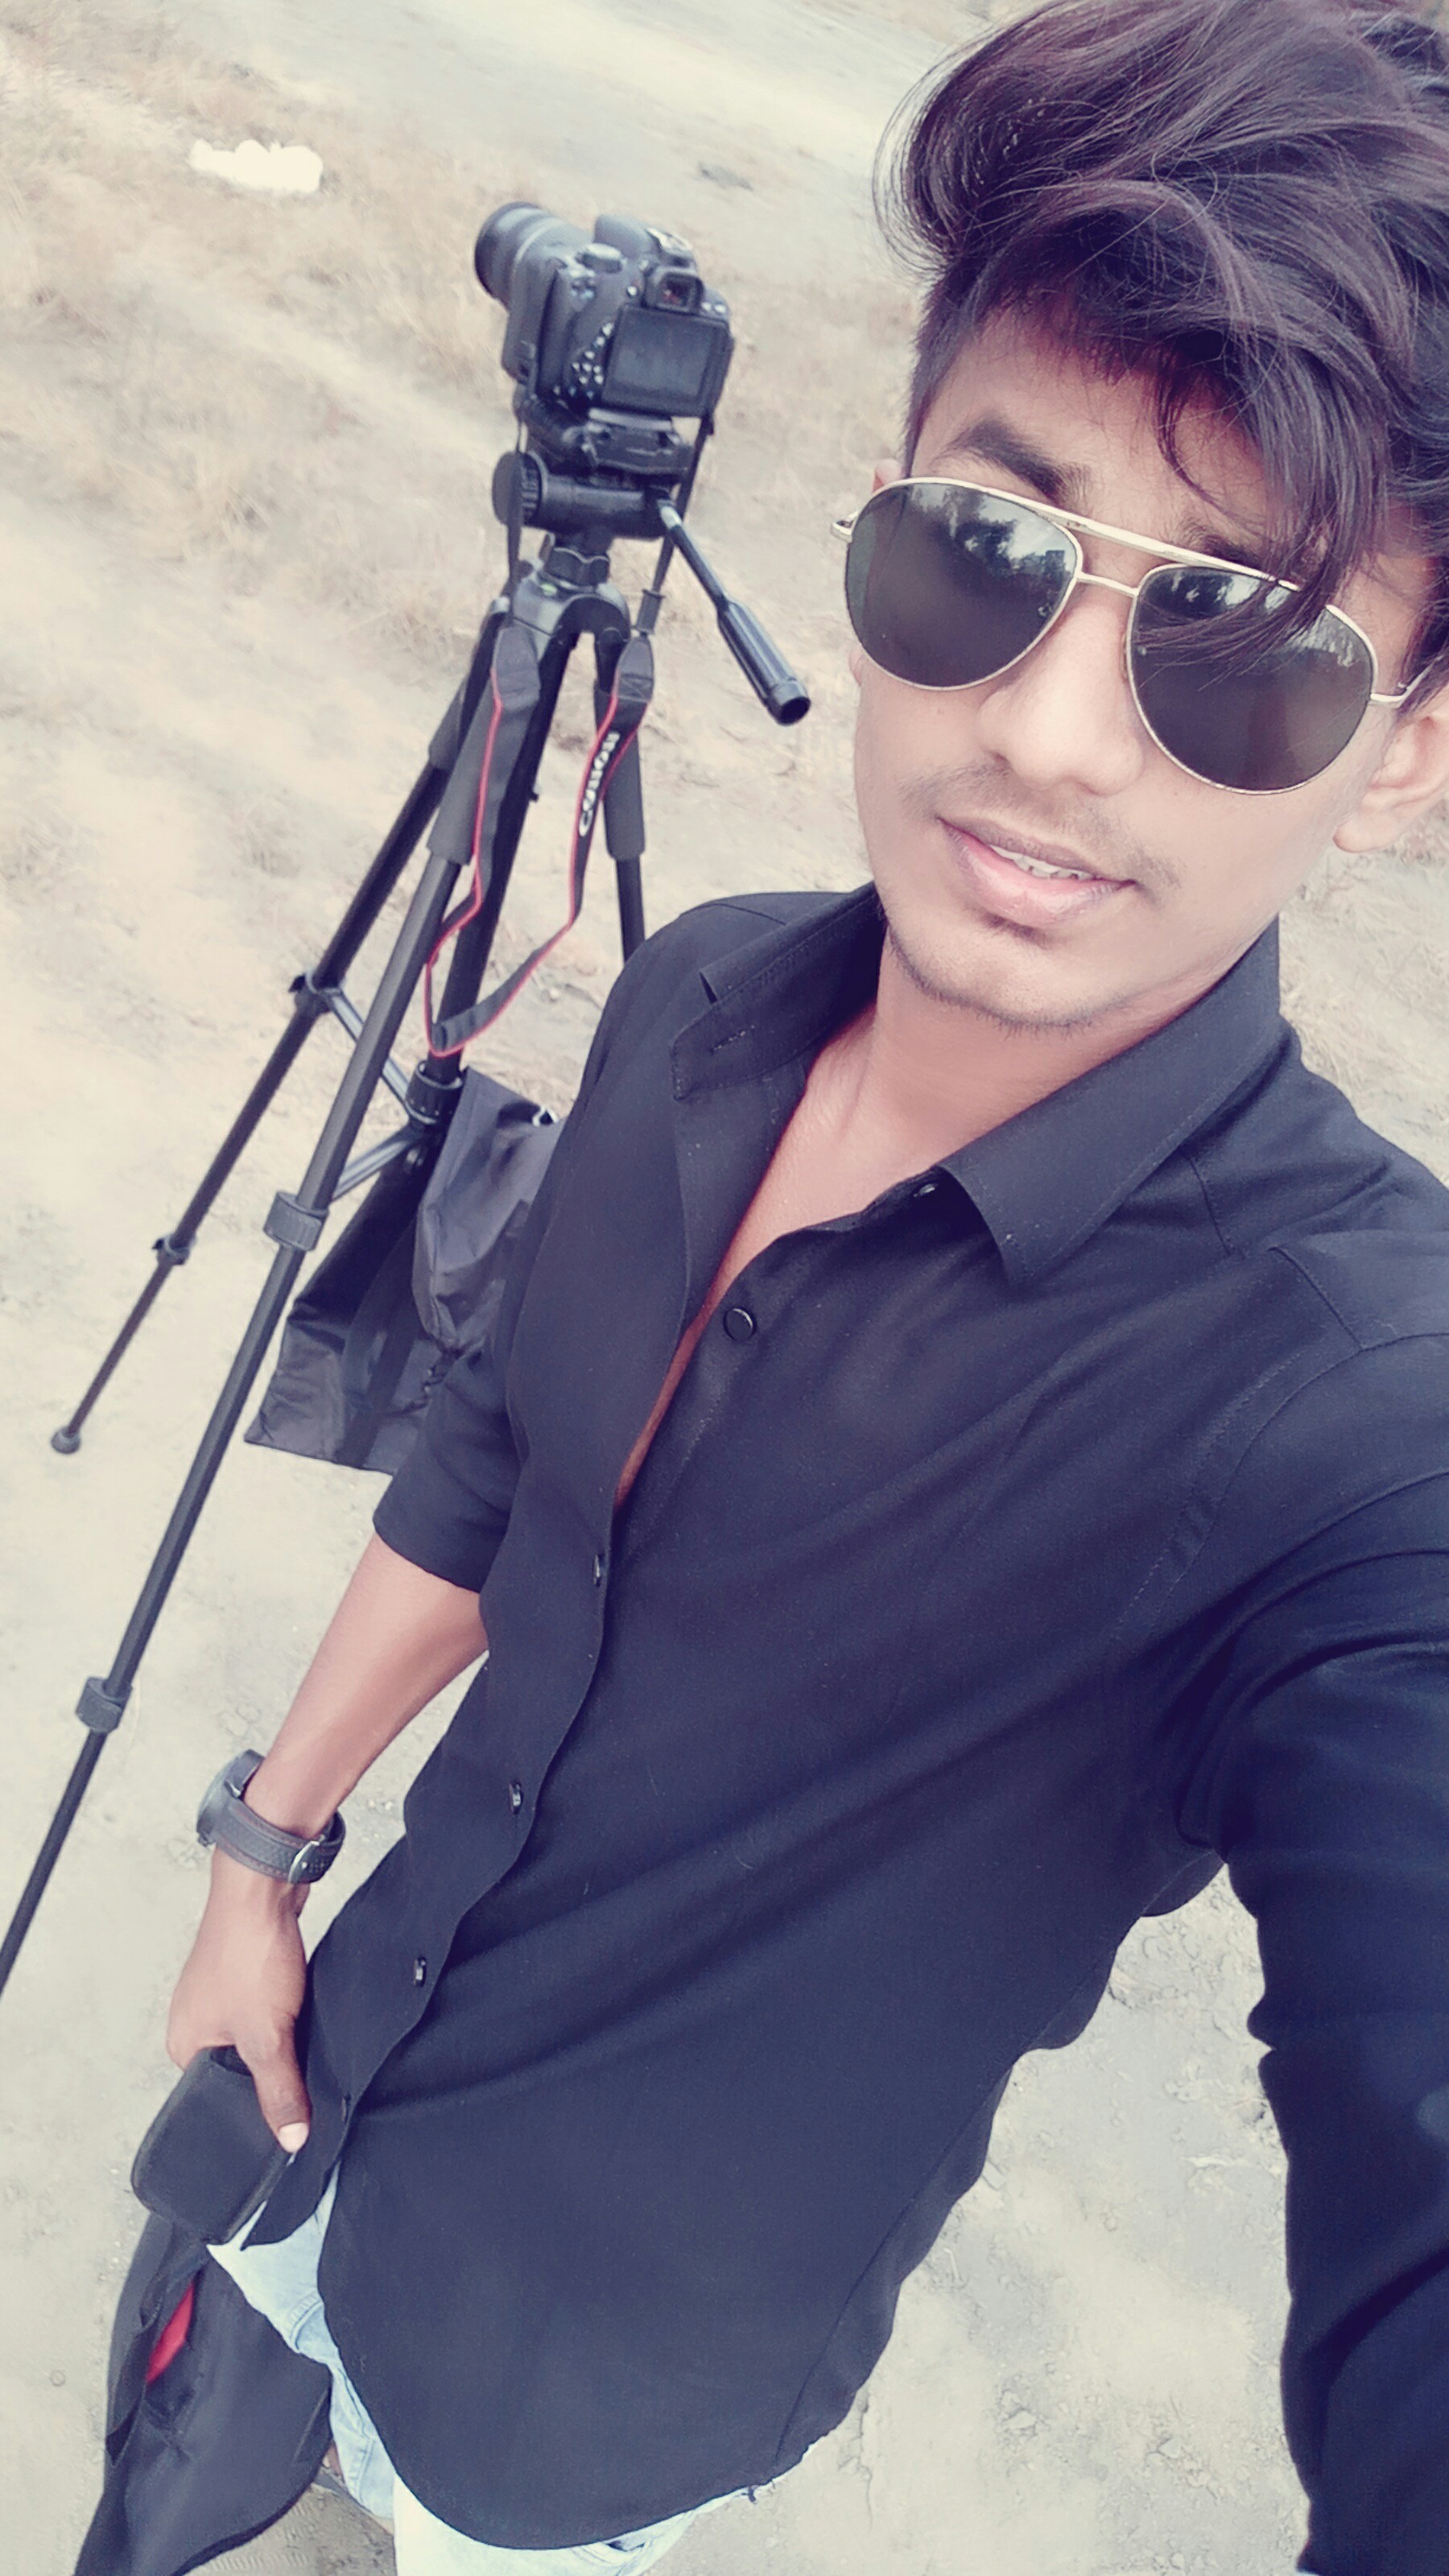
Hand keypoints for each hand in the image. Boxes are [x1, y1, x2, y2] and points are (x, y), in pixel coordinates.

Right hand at [166, 1854, 311, 2149]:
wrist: (266, 1885)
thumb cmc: (249, 1953)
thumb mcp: (267, 2036)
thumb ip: (278, 2090)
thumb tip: (290, 2140)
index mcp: (184, 2046)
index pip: (217, 2099)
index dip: (254, 2111)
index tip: (288, 2118)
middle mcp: (196, 2022)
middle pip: (240, 2069)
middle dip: (272, 2072)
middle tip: (302, 2074)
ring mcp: (221, 1995)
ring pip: (259, 2038)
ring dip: (283, 2041)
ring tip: (303, 2038)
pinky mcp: (247, 1974)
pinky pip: (270, 2011)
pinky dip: (289, 2015)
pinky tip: (306, 2014)